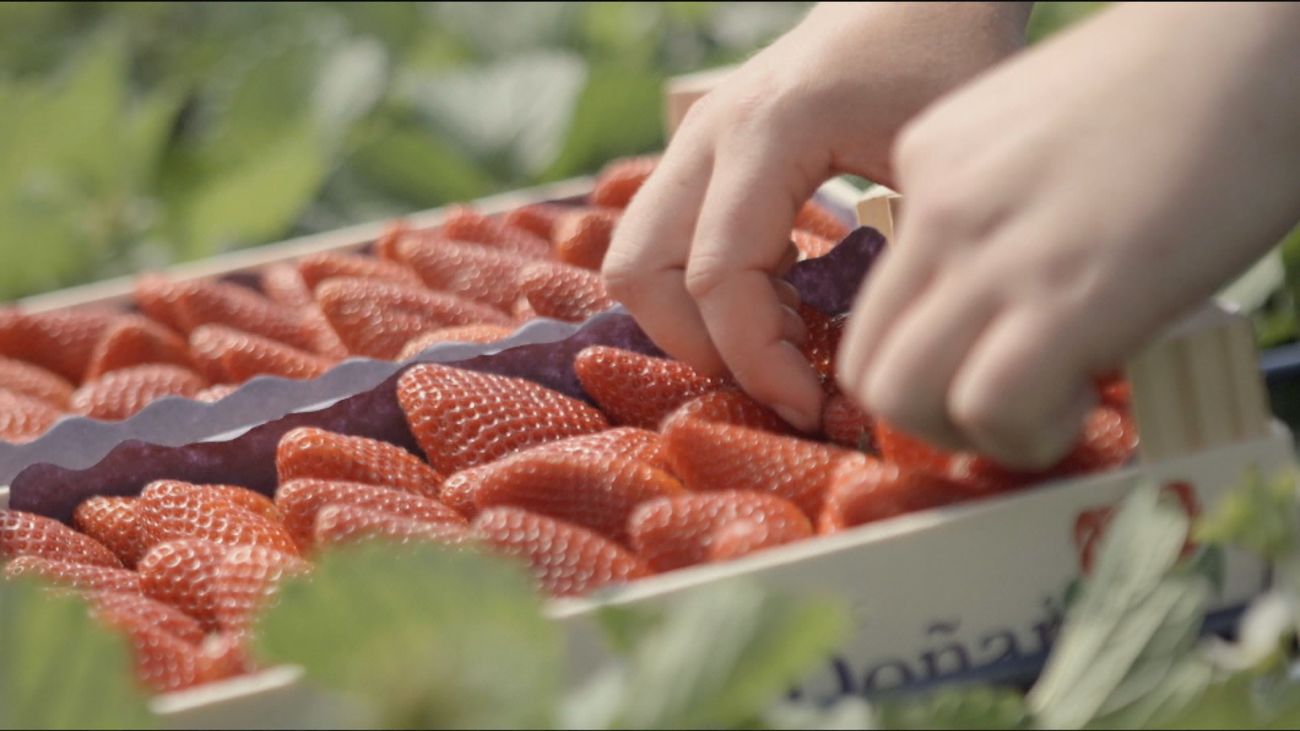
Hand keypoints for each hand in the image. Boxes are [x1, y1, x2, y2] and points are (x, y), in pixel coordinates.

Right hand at [603, 2, 1030, 429]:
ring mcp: (695, 141)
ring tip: (783, 340)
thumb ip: (901, 254)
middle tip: (784, 383)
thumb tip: (881, 364)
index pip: (717, 278)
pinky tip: (784, 299)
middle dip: (703, 350)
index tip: (816, 408)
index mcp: (767, 132)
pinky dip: (704, 290)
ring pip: (635, 259)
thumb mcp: (939, 156)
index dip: (758, 363)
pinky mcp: (703, 155)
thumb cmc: (947, 56)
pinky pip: (663, 240)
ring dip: (694, 321)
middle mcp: (709, 134)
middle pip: (640, 273)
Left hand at [837, 2, 1299, 467]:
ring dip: (970, 436)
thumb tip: (1008, 297)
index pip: (879, 300)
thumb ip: (999, 213)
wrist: (1255, 45)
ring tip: (1042, 412)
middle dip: (926, 417)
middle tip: (1002, 410)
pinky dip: (1027, 435)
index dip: (927, 358)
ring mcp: (991, 253)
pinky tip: (1080, 401)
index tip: (983, 367)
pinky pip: (989, 408)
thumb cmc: (1177, 88)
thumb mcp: (1040, 140)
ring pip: (901, 397)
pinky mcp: (1064, 296)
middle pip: (866, 363)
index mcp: (928, 163)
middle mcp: (938, 209)